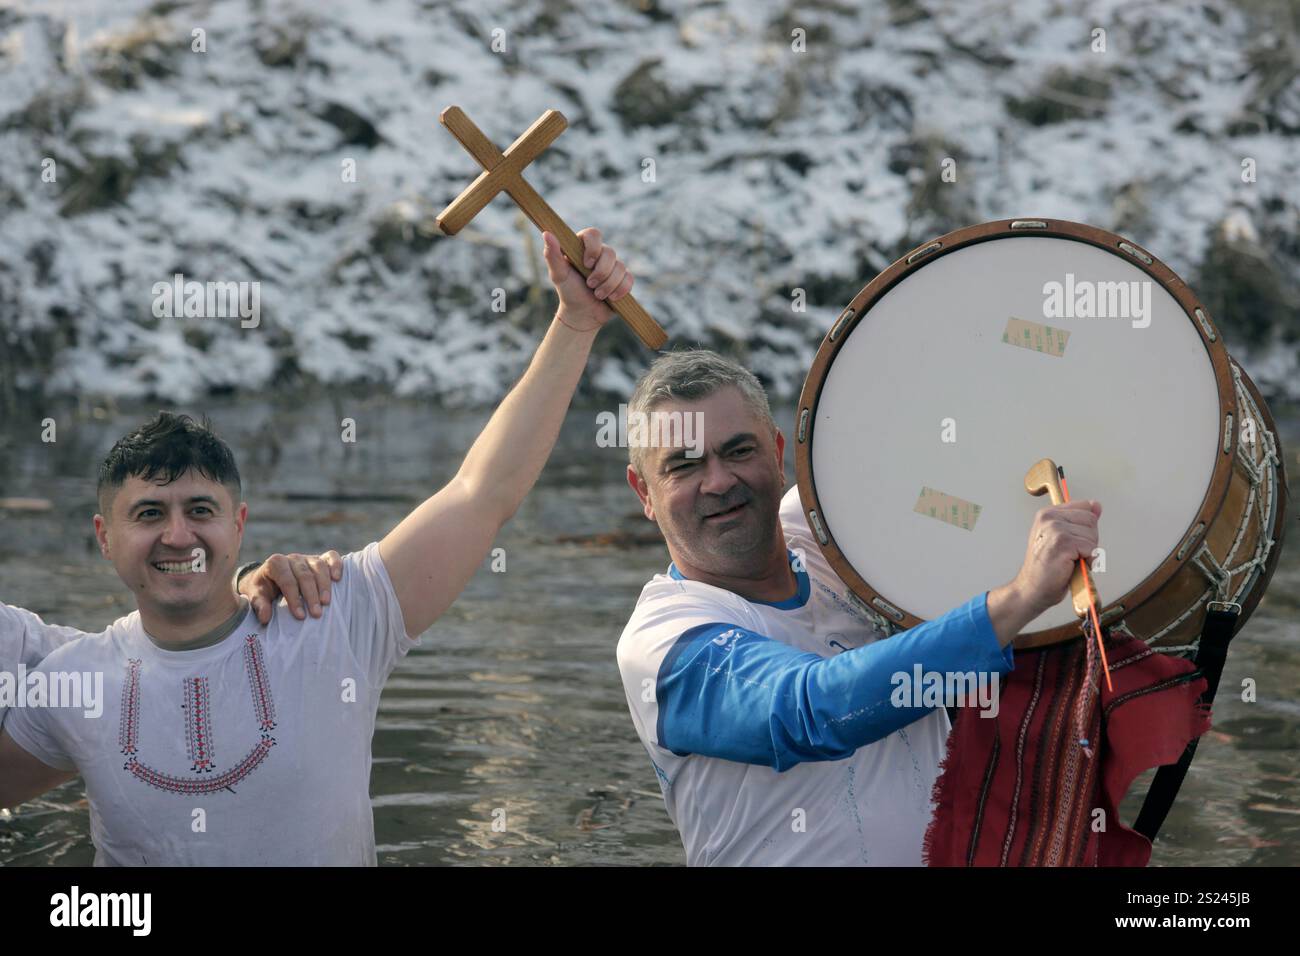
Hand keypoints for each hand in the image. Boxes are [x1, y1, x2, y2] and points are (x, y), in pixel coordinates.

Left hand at [238, 550, 343, 623]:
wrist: (270, 577)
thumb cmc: (263, 588)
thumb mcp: (256, 595)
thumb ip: (259, 605)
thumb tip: (265, 618)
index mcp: (275, 564)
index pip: (287, 580)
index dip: (294, 598)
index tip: (300, 616)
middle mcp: (292, 558)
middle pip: (305, 575)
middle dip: (311, 595)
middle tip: (316, 613)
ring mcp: (307, 557)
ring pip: (319, 567)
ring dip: (324, 585)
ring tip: (326, 603)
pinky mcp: (320, 558)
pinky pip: (330, 557)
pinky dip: (336, 565)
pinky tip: (338, 579)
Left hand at [541, 227, 633, 330]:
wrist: (582, 314)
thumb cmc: (568, 292)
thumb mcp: (558, 274)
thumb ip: (552, 255)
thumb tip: (547, 233)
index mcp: (583, 247)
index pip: (593, 234)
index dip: (593, 248)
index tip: (587, 264)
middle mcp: (600, 253)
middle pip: (610, 252)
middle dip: (600, 273)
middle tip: (589, 285)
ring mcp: (613, 266)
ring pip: (620, 268)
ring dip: (608, 285)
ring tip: (597, 295)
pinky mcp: (623, 278)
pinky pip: (628, 279)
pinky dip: (620, 290)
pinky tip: (611, 298)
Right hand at [1012, 500, 1102, 615]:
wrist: (1032, 589)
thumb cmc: (1047, 568)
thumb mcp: (1063, 538)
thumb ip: (1080, 520)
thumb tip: (1096, 505)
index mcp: (1047, 513)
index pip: (1085, 507)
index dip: (1085, 528)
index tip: (1071, 542)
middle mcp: (1049, 518)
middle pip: (1091, 520)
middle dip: (1088, 540)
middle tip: (1070, 554)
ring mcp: (1054, 529)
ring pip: (1092, 535)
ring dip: (1087, 553)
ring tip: (1070, 561)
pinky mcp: (1062, 543)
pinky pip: (1090, 548)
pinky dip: (1087, 561)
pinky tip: (1071, 566)